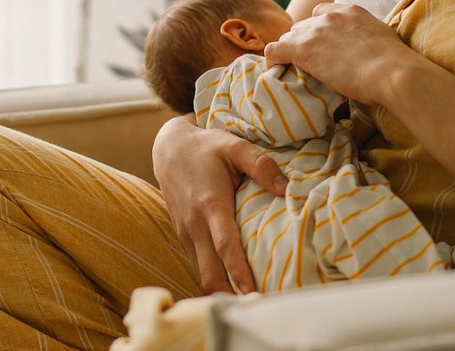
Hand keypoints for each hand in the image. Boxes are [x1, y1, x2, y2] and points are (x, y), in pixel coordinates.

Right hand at [152, 115, 286, 294]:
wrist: (168, 148)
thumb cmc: (206, 147)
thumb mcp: (234, 146)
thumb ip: (261, 165)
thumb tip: (286, 188)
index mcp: (210, 204)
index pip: (225, 245)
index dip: (238, 271)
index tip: (253, 292)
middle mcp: (195, 224)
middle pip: (209, 271)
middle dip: (229, 294)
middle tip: (254, 309)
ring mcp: (186, 232)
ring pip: (200, 273)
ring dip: (220, 292)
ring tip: (245, 306)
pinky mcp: (183, 236)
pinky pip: (197, 266)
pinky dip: (212, 280)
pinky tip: (230, 289)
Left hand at [263, 2, 407, 104]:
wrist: (391, 72)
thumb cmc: (395, 65)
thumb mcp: (381, 40)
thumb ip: (367, 38)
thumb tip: (367, 52)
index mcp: (350, 11)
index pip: (321, 13)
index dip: (317, 30)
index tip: (320, 45)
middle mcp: (330, 16)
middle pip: (303, 26)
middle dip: (303, 41)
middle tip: (309, 62)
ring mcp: (315, 31)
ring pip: (289, 37)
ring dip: (291, 51)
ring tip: (293, 69)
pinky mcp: (302, 49)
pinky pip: (275, 49)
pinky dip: (272, 59)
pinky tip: (275, 70)